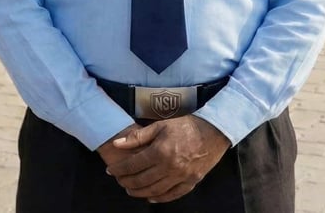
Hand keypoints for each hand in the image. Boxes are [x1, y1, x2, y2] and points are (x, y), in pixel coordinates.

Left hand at [101, 115, 230, 202]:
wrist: (213, 132)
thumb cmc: (186, 126)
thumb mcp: (160, 126)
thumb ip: (138, 136)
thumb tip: (118, 144)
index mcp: (160, 151)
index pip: (133, 165)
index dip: (120, 169)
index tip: (111, 170)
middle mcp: (169, 167)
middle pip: (142, 180)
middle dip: (127, 182)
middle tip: (119, 180)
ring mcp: (181, 177)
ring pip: (155, 191)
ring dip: (139, 192)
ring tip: (130, 190)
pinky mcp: (191, 182)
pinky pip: (172, 195)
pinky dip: (159, 198)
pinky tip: (151, 197)